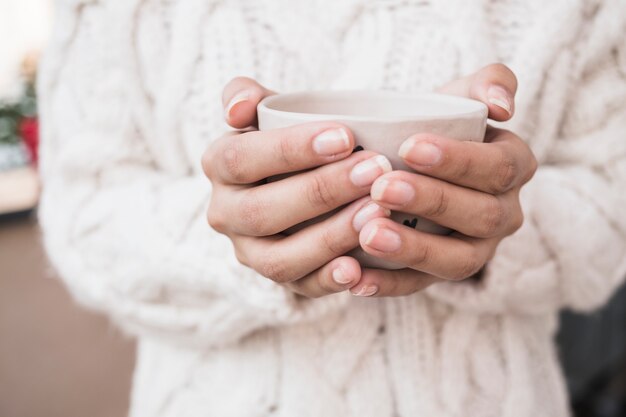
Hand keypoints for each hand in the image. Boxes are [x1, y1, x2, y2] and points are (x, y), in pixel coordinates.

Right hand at [202, 77, 391, 297]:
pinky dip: (328, 281)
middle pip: (263, 211)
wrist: (297, 180)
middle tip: (375, 170)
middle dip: (321, 191)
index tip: (346, 136)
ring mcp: (250, 253)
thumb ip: (247, 96)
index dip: (291, 150)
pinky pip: (300, 288)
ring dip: (329, 237)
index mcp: (219, 166)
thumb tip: (236, 109)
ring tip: (377, 212)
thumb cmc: (290, 140)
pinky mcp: (281, 280)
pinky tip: (359, 268)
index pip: (242, 158)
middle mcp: (226, 214)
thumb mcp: (267, 111)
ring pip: (280, 258)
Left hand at [349, 64, 537, 296]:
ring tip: (368, 235)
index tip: (409, 145)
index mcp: (512, 169)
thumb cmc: (435, 126)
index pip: (497, 167)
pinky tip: (355, 279)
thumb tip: (503, 106)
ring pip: (456, 261)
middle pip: (480, 216)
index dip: (458, 160)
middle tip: (382, 188)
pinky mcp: (438, 275)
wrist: (409, 161)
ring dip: (413, 250)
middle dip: (431, 202)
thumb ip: (488, 84)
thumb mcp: (460, 97)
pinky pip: (419, 287)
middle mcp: (502, 215)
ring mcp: (474, 251)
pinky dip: (387, 286)